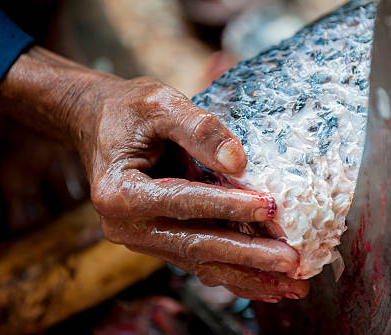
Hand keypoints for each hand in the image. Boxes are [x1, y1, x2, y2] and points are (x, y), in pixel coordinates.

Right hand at [0, 47, 309, 301]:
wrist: (99, 123)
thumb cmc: (127, 110)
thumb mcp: (160, 104)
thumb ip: (199, 129)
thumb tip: (239, 163)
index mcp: (119, 191)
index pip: (182, 202)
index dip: (227, 206)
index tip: (270, 207)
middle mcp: (125, 225)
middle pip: (194, 244)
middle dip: (246, 254)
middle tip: (290, 261)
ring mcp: (140, 237)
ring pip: (200, 261)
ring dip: (247, 275)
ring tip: (290, 286)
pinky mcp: (157, 240)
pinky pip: (198, 260)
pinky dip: (233, 274)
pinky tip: (266, 285)